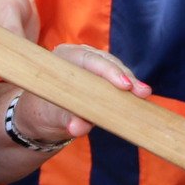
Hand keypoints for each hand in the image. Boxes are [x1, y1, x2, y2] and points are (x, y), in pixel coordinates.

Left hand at [9, 46, 149, 144]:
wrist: (41, 118)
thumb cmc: (42, 114)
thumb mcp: (52, 118)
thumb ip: (66, 120)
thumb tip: (78, 128)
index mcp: (62, 59)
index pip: (88, 60)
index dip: (109, 71)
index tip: (124, 84)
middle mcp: (77, 56)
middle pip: (106, 62)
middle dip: (125, 76)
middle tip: (142, 92)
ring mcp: (90, 65)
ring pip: (115, 68)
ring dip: (130, 82)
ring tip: (143, 95)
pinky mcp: (100, 76)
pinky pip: (116, 78)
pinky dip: (127, 88)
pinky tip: (139, 97)